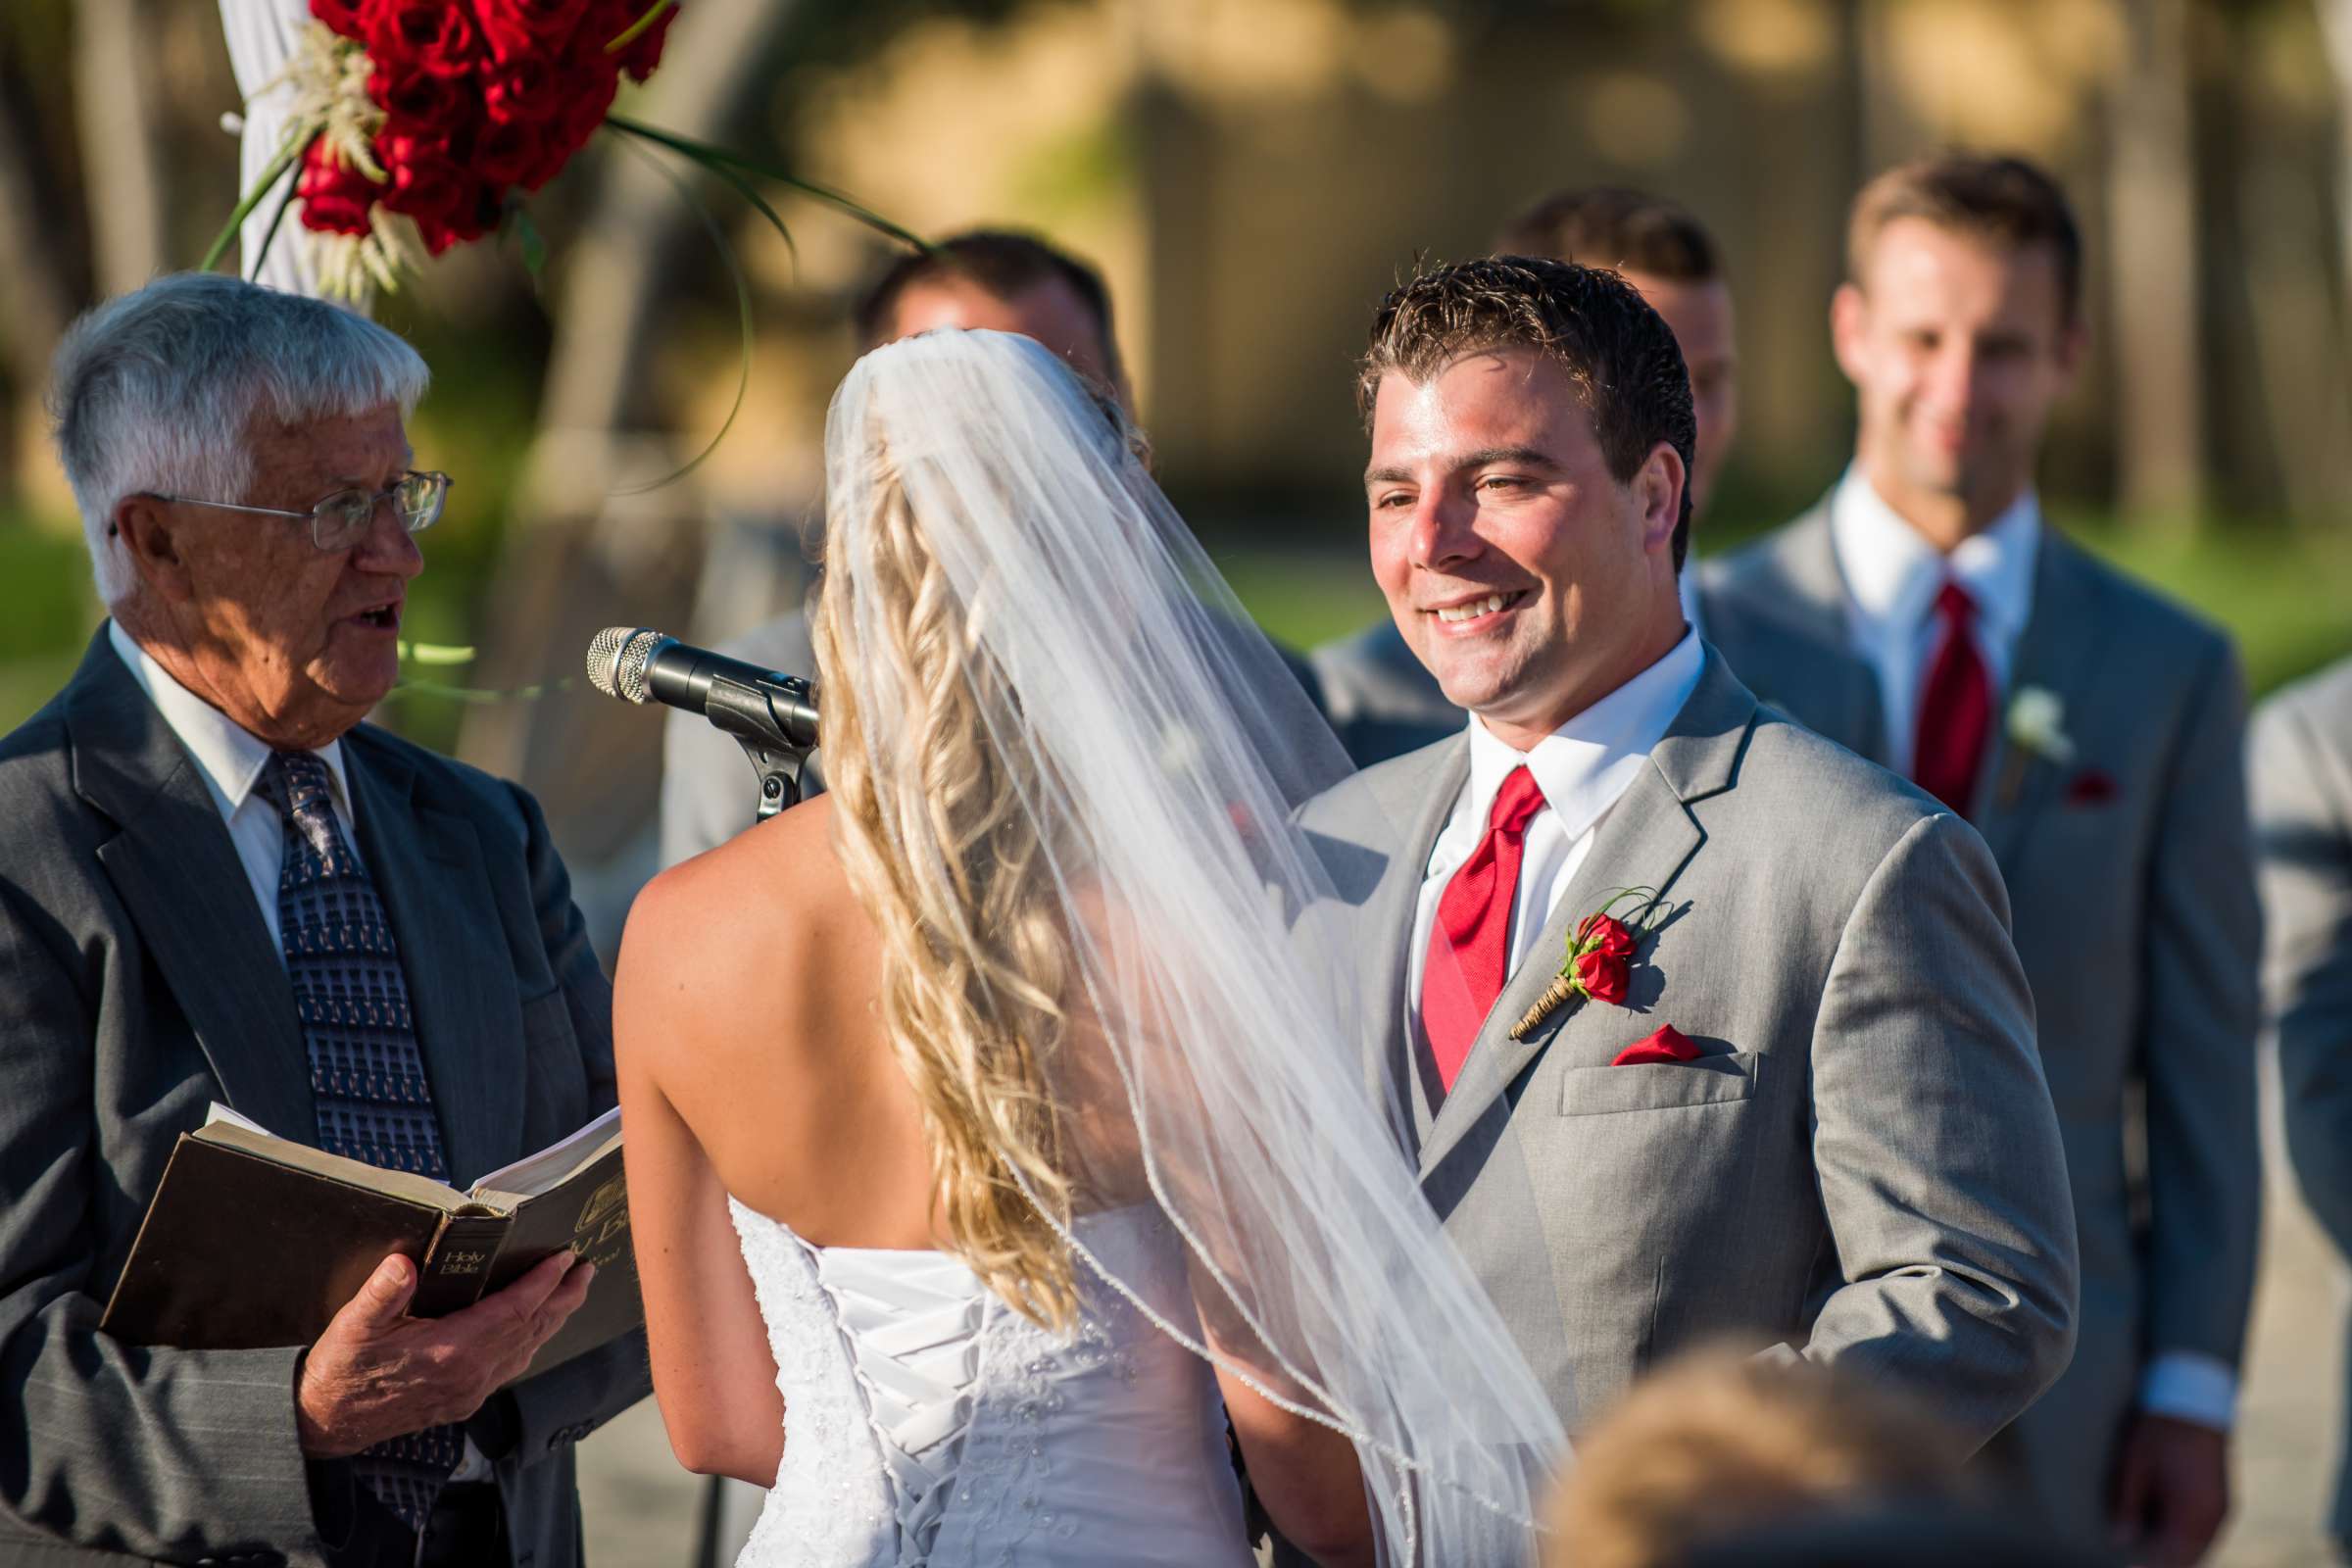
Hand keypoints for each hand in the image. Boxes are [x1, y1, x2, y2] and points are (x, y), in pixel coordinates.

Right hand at [296, 1249, 593, 1457]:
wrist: (326, 1424)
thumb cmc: (341, 1371)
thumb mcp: (353, 1325)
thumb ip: (382, 1292)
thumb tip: (404, 1264)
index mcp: (451, 1352)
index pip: (514, 1310)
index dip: (543, 1282)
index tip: (564, 1258)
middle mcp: (470, 1374)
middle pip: (532, 1330)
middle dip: (564, 1298)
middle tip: (587, 1270)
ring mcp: (470, 1391)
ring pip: (526, 1351)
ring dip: (553, 1320)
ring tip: (572, 1293)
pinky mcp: (463, 1400)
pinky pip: (510, 1367)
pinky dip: (531, 1343)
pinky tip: (535, 1331)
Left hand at [2110, 1411, 2230, 1567]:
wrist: (2196, 1401)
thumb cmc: (2160, 1431)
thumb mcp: (2135, 1467)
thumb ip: (2127, 1507)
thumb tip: (2120, 1540)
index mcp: (2192, 1514)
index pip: (2171, 1561)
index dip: (2149, 1567)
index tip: (2127, 1566)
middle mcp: (2213, 1519)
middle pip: (2188, 1560)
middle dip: (2162, 1563)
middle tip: (2133, 1559)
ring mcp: (2222, 1512)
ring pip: (2198, 1550)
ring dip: (2175, 1554)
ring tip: (2144, 1550)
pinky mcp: (2223, 1503)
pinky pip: (2204, 1535)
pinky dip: (2184, 1541)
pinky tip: (2162, 1534)